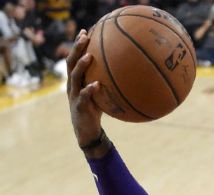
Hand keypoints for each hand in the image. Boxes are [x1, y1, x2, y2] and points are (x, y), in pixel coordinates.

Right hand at [66, 29, 106, 148]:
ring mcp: (75, 96)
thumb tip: (130, 73)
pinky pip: (84, 97)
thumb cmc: (96, 111)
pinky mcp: (79, 107)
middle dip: (76, 48)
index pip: (74, 59)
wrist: (87, 132)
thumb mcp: (102, 94)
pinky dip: (90, 90)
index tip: (85, 31)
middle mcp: (73, 85)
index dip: (78, 45)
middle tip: (84, 36)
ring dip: (81, 66)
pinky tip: (97, 85)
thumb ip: (109, 83)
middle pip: (71, 63)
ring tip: (90, 56)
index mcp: (77, 81)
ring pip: (74, 77)